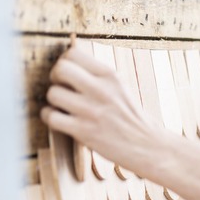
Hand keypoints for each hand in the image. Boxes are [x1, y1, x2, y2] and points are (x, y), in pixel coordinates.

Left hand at [40, 45, 166, 177]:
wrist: (149, 146)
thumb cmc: (132, 118)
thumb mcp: (121, 88)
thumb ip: (98, 76)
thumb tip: (69, 66)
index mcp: (110, 76)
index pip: (73, 54)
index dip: (64, 63)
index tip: (69, 75)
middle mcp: (101, 90)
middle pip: (60, 69)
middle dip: (55, 78)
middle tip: (62, 88)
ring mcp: (92, 111)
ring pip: (53, 93)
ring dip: (53, 101)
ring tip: (63, 107)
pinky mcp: (84, 131)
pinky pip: (51, 117)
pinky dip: (50, 117)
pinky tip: (60, 120)